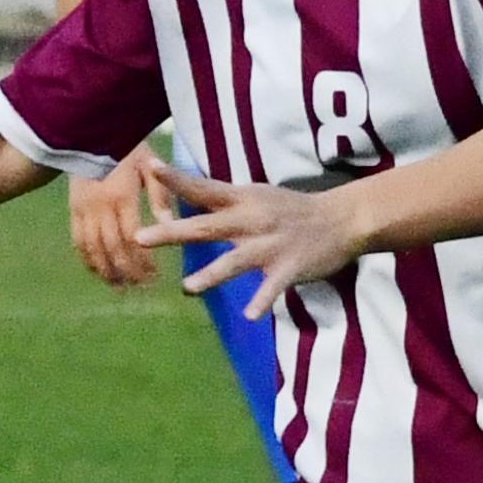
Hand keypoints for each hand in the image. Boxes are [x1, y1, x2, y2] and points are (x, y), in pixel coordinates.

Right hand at [66, 143, 170, 288]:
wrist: (92, 134)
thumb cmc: (129, 149)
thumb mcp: (151, 168)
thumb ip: (161, 198)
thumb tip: (169, 227)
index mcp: (122, 196)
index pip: (133, 238)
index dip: (143, 261)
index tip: (154, 276)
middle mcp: (99, 207)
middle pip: (112, 249)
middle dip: (127, 272)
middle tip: (141, 288)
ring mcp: (83, 210)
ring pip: (93, 249)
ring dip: (107, 271)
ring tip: (120, 287)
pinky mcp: (73, 210)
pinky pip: (78, 241)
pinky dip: (88, 260)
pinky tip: (99, 272)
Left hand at [139, 166, 366, 306]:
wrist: (342, 219)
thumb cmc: (291, 209)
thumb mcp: (256, 195)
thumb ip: (223, 199)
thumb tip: (185, 192)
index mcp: (242, 199)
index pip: (203, 188)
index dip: (176, 179)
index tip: (149, 167)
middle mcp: (252, 219)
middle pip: (207, 226)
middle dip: (172, 233)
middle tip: (140, 238)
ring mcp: (270, 245)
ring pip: (235, 261)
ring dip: (210, 275)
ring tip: (187, 288)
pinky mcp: (289, 267)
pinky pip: (272, 288)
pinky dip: (262, 301)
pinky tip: (250, 316)